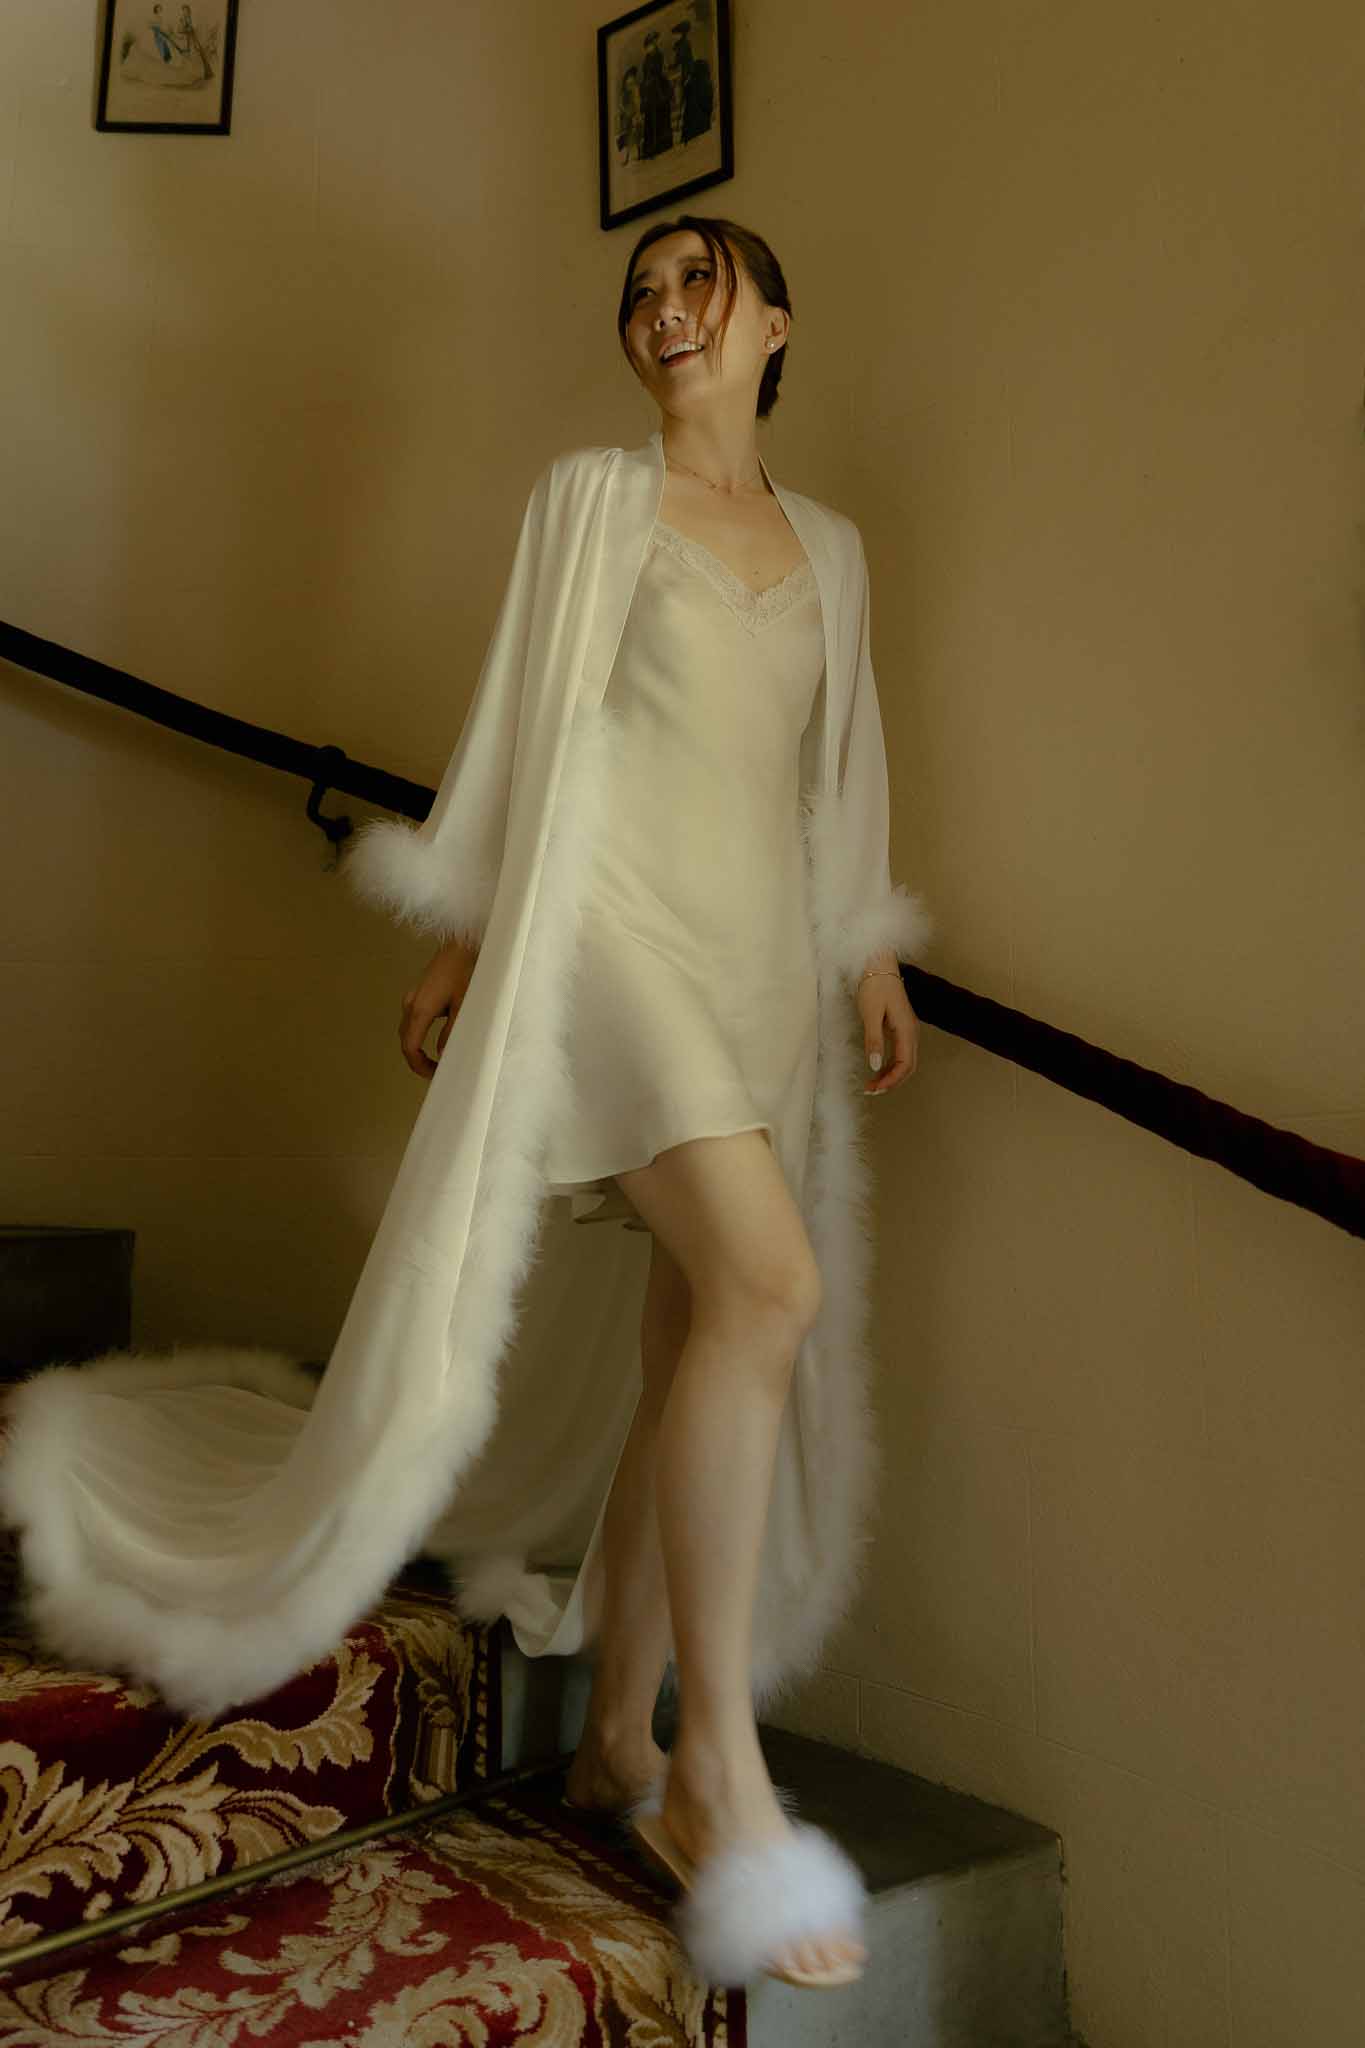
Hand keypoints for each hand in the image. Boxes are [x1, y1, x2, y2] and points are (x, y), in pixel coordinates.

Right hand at [399, 942, 477, 1078]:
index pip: (409, 1047)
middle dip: (418, 1060)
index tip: (434, 1075)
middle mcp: (411, 1003)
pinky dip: (420, 1035)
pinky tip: (436, 1039)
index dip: (419, 1066)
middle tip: (436, 1072)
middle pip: (406, 1040)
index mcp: (420, 1009)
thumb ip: (452, 1033)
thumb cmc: (466, 971)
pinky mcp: (419, 992)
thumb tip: (443, 1054)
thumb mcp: (464, 1006)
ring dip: (417, 1048)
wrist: (463, 944)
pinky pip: (413, 1020)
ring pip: (408, 1031)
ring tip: (436, 1061)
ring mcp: (413, 997)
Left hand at [857, 965, 918, 1094]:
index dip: (891, 1080)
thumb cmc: (875, 986)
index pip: (904, 1064)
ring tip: (872, 1084)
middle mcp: (911, 1033)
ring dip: (890, 1075)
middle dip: (891, 1082)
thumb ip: (873, 1040)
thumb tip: (875, 1066)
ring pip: (904, 1061)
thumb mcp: (870, 1014)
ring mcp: (907, 1030)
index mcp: (906, 1030)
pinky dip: (889, 1064)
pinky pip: (899, 1052)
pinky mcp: (900, 1028)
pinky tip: (877, 1070)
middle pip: (908, 1066)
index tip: (875, 1088)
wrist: (879, 965)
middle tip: (872, 1090)